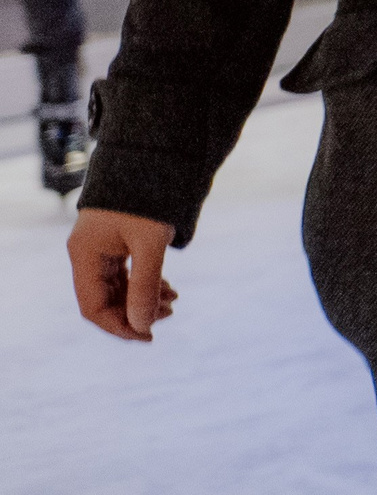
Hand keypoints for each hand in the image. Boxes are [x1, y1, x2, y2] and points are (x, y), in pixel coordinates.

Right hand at [68, 208, 178, 341]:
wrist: (153, 158)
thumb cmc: (149, 196)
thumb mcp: (151, 242)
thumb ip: (145, 284)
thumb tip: (142, 326)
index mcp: (85, 255)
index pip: (93, 306)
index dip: (119, 325)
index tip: (148, 336)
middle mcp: (88, 254)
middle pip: (105, 299)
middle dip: (135, 311)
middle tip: (169, 315)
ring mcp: (101, 248)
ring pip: (118, 287)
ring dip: (143, 298)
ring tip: (173, 301)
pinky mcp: (116, 242)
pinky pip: (126, 273)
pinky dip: (146, 283)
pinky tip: (168, 289)